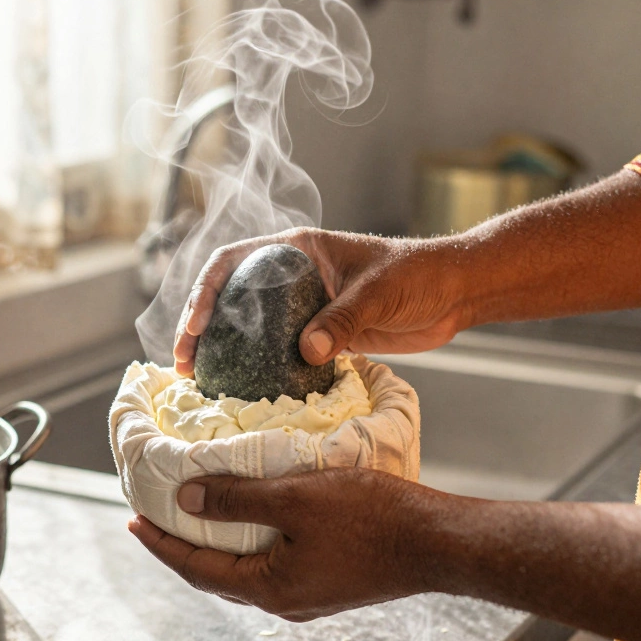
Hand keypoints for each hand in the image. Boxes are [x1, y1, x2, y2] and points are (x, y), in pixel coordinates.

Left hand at [127, 468, 440, 621]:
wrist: (435, 542)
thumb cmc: (372, 518)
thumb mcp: (294, 499)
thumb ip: (237, 500)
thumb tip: (186, 500)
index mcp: (268, 588)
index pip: (195, 568)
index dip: (160, 543)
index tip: (133, 521)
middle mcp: (283, 601)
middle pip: (215, 574)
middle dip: (182, 546)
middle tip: (156, 518)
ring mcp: (307, 594)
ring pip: (244, 569)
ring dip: (216, 543)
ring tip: (197, 515)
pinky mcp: (327, 580)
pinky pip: (272, 563)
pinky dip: (250, 541)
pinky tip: (253, 517)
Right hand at [173, 228, 469, 375]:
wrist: (456, 292)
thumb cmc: (420, 276)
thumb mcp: (378, 294)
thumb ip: (342, 320)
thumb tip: (306, 351)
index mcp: (298, 249)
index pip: (233, 261)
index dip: (206, 291)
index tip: (196, 326)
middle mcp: (292, 275)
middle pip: (230, 297)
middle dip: (200, 328)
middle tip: (185, 364)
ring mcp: (304, 306)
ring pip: (249, 327)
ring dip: (224, 352)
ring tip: (202, 381)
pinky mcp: (320, 334)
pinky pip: (278, 351)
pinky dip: (258, 369)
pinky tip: (245, 392)